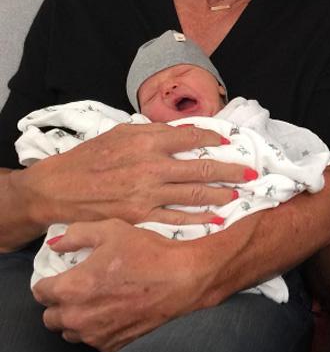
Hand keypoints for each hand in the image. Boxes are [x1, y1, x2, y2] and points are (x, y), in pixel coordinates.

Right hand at [14, 122, 249, 229]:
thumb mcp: (121, 133)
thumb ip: (154, 132)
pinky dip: (200, 219)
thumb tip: (185, 132)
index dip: (215, 138)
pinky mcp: (141, 217)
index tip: (228, 142)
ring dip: (222, 194)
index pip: (192, 137)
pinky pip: (177, 219)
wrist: (57, 189)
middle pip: (202, 168)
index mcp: (148, 142)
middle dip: (231, 170)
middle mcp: (152, 167)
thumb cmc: (89, 157)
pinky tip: (217, 219)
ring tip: (241, 194)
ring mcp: (148, 195)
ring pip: (195, 194)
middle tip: (251, 173)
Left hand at [32, 219, 210, 351]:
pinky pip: (95, 338)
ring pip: (71, 330)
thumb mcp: (113, 230)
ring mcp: (97, 335)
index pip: (40, 291)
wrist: (185, 279)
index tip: (63, 273)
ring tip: (99, 297)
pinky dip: (99, 326)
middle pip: (51, 316)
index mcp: (73, 288)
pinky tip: (116, 308)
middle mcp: (79, 317)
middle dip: (61, 301)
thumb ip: (77, 234)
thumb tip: (56, 244)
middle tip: (80, 285)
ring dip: (78, 316)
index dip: (50, 280)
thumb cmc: (150, 253)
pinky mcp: (114, 344)